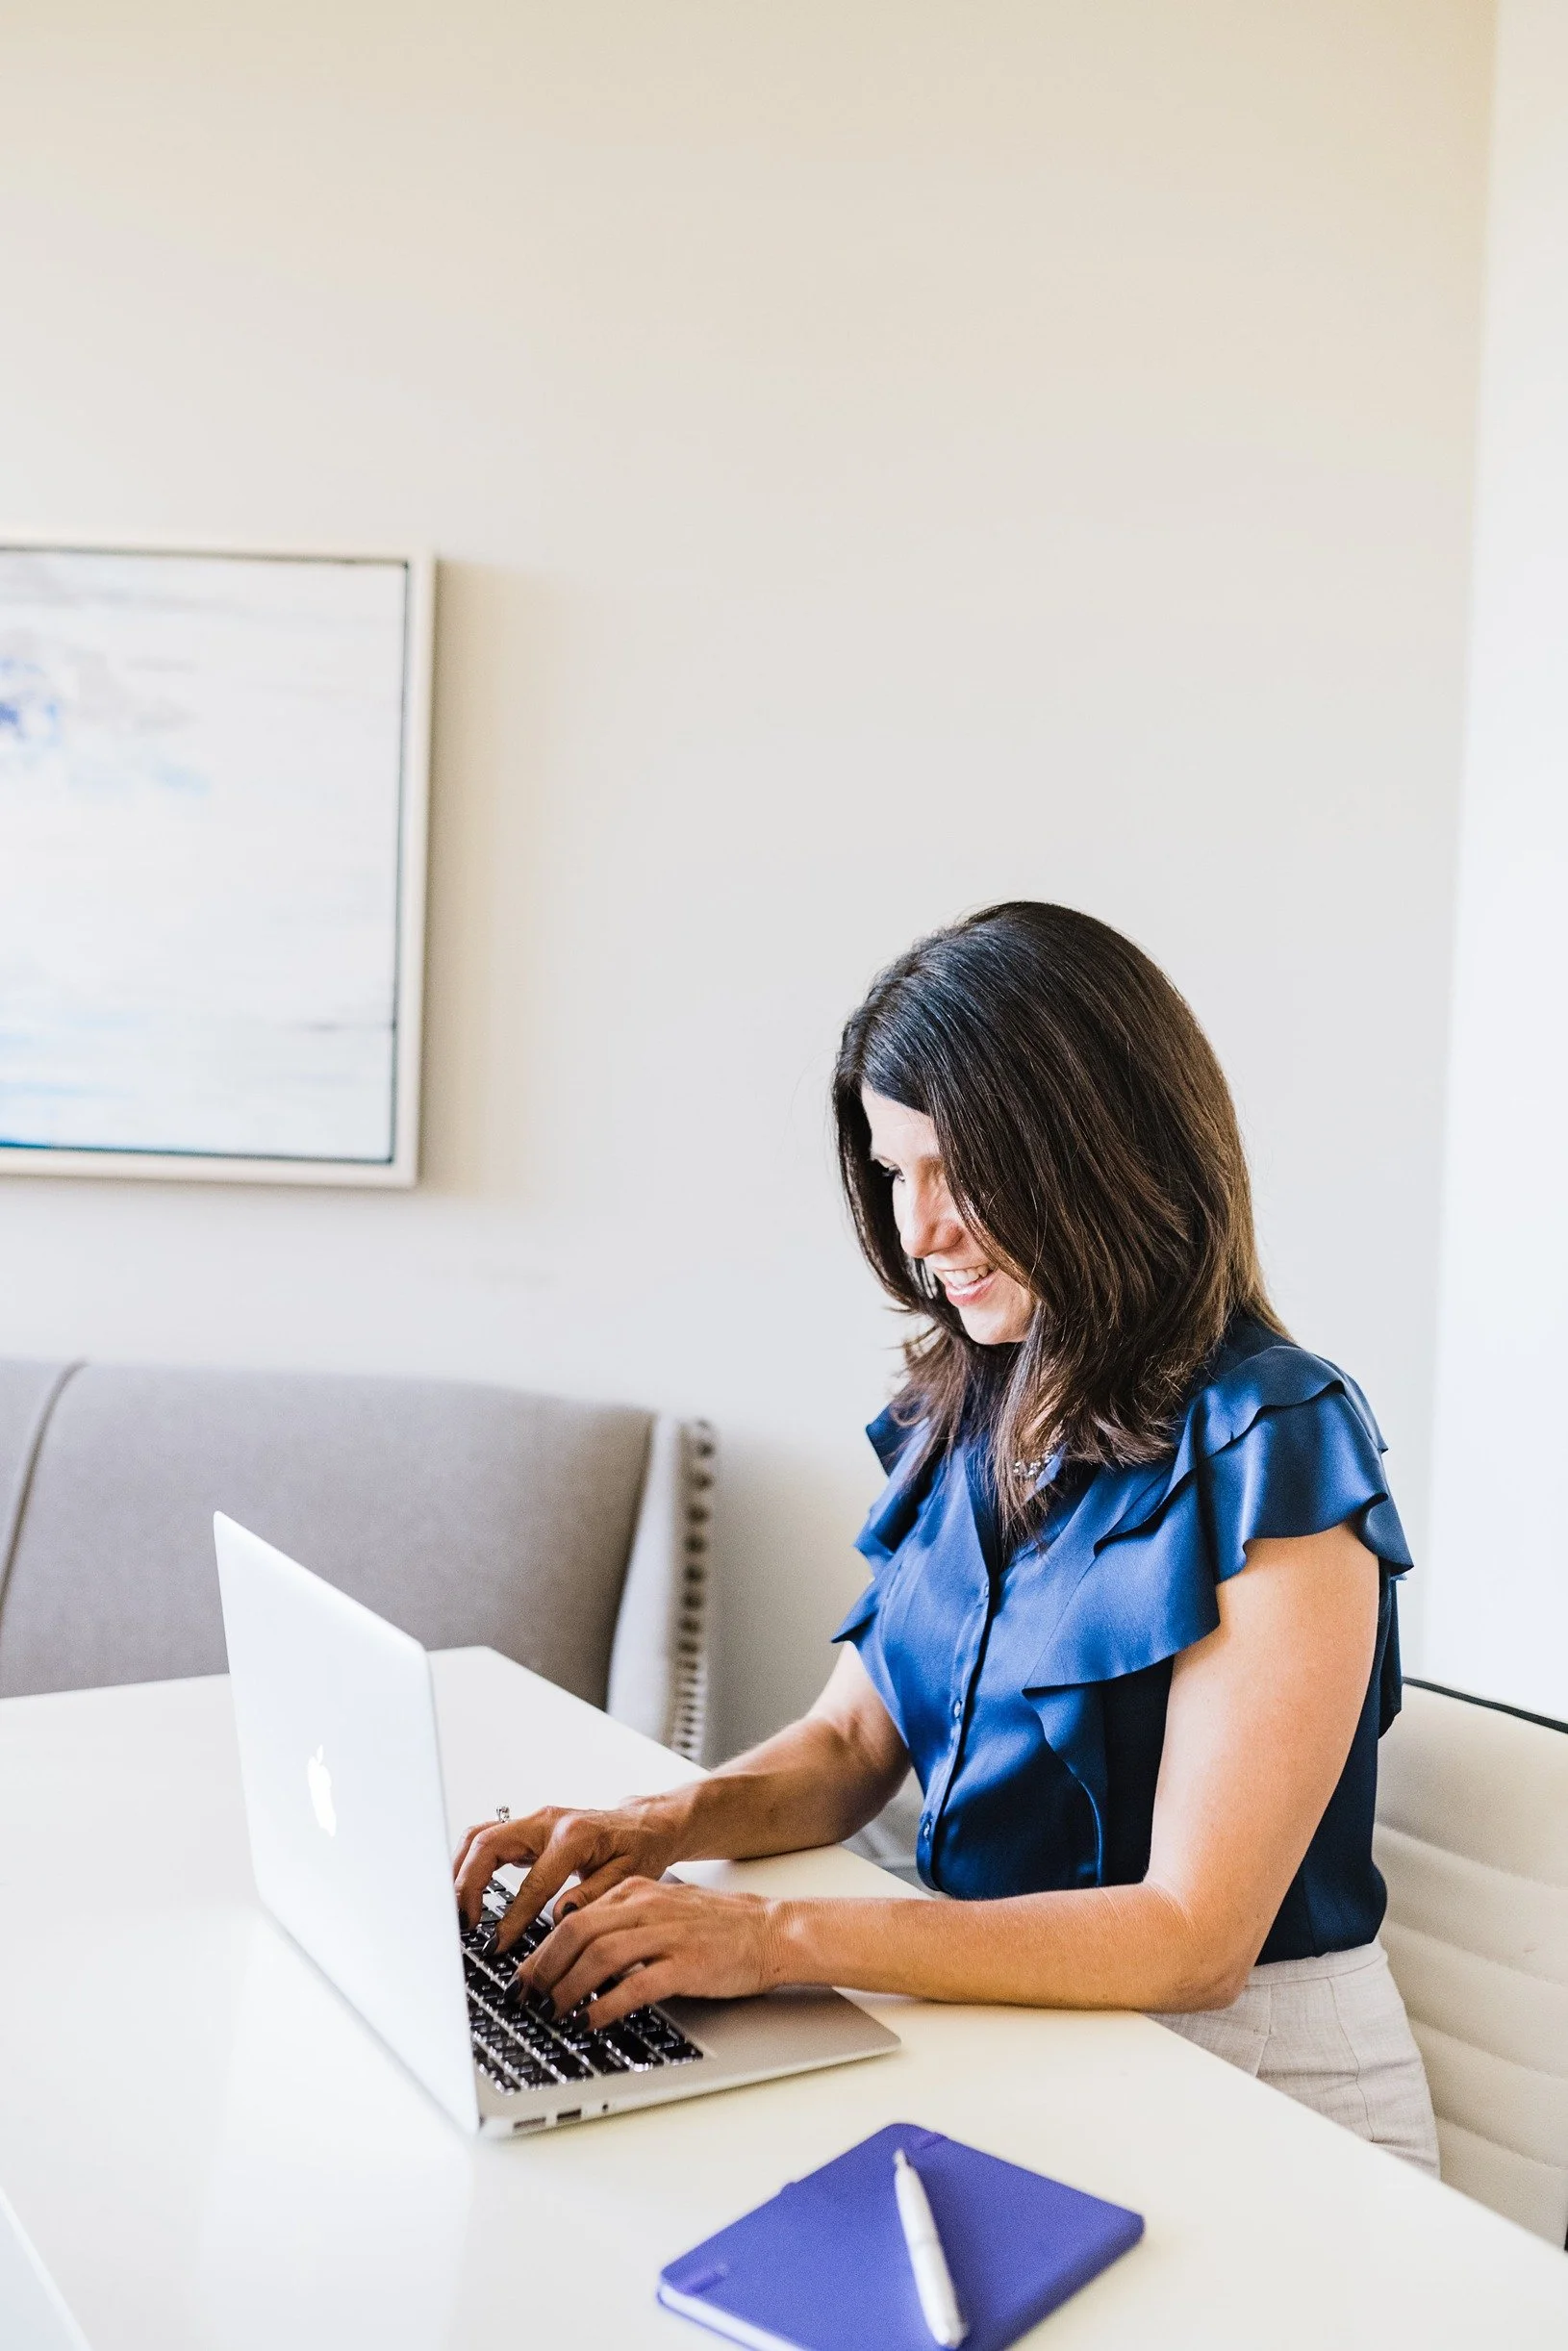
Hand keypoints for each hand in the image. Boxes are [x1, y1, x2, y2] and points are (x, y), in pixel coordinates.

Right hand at [453, 1798, 686, 1953]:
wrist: (646, 1825)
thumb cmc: (640, 1848)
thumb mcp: (629, 1876)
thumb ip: (594, 1895)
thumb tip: (562, 1916)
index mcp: (574, 1836)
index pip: (531, 1881)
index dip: (512, 1917)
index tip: (496, 1944)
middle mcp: (548, 1821)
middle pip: (489, 1844)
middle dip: (467, 1884)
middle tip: (461, 1922)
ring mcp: (535, 1821)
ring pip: (480, 1836)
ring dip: (460, 1870)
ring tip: (455, 1909)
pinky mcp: (528, 1829)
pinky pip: (487, 1840)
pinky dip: (470, 1864)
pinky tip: (465, 1891)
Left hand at [512, 1877, 786, 2027]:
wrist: (770, 1930)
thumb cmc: (718, 1926)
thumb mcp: (662, 1909)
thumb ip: (622, 1922)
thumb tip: (576, 1951)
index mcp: (636, 1891)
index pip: (573, 1916)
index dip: (541, 1949)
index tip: (524, 1976)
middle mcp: (647, 1906)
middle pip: (577, 1932)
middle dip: (544, 1968)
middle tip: (528, 1996)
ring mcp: (667, 1935)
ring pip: (599, 1956)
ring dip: (568, 1988)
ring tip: (553, 2012)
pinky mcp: (687, 1964)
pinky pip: (635, 1985)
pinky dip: (605, 2005)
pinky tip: (591, 2021)